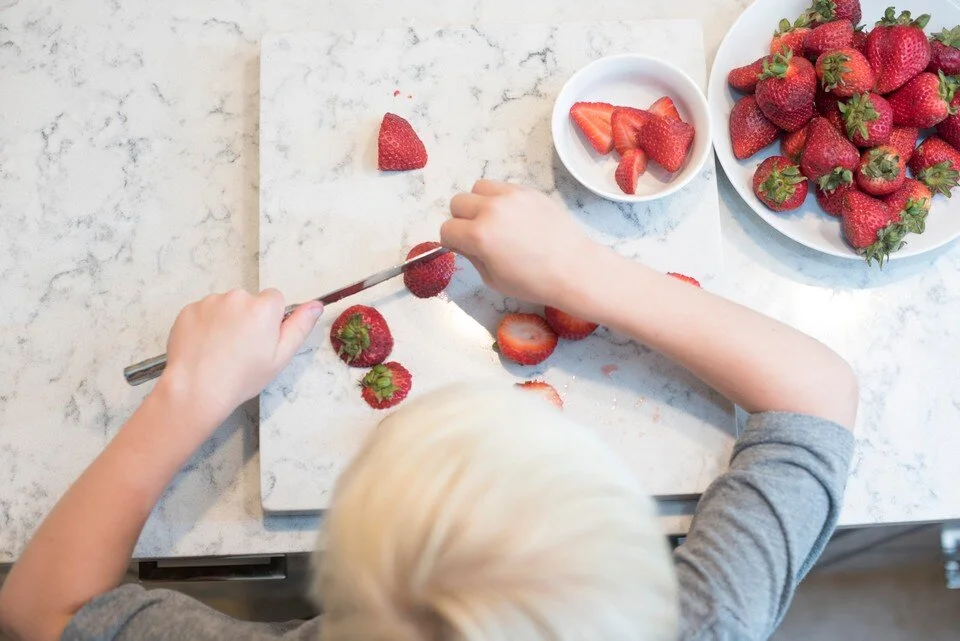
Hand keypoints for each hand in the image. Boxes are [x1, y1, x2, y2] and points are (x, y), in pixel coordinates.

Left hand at [158, 289, 323, 431]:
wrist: (196, 388)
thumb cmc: (243, 376)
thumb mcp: (281, 357)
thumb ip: (300, 326)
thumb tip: (316, 305)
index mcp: (263, 307)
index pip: (275, 299)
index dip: (271, 320)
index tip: (263, 340)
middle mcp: (237, 297)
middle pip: (249, 302)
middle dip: (248, 318)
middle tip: (242, 349)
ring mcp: (210, 302)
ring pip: (226, 307)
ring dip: (226, 321)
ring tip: (221, 350)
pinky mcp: (188, 310)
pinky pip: (204, 312)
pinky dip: (205, 325)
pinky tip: (204, 347)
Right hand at [441, 180, 599, 305]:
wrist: (573, 268)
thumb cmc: (533, 283)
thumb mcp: (492, 279)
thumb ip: (472, 256)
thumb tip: (463, 243)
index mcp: (479, 236)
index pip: (447, 229)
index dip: (452, 242)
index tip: (463, 248)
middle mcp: (491, 210)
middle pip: (458, 202)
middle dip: (462, 219)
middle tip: (477, 234)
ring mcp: (511, 196)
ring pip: (478, 187)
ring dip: (479, 203)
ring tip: (495, 220)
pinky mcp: (529, 191)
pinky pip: (502, 187)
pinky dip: (500, 199)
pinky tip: (514, 217)